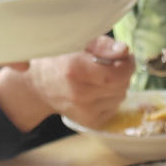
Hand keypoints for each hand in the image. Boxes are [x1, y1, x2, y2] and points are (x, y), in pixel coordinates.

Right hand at [0, 36, 134, 132]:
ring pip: (120, 97)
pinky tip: (97, 91)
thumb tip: (124, 51)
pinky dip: (111, 98)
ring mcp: (85, 112)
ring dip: (117, 85)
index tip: (126, 56)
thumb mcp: (76, 42)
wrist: (38, 86)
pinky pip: (113, 108)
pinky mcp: (89, 122)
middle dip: (123, 73)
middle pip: (121, 85)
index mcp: (76, 70)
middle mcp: (80, 94)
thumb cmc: (57, 59)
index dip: (127, 65)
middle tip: (113, 64)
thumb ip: (102, 45)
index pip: (116, 74)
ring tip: (101, 77)